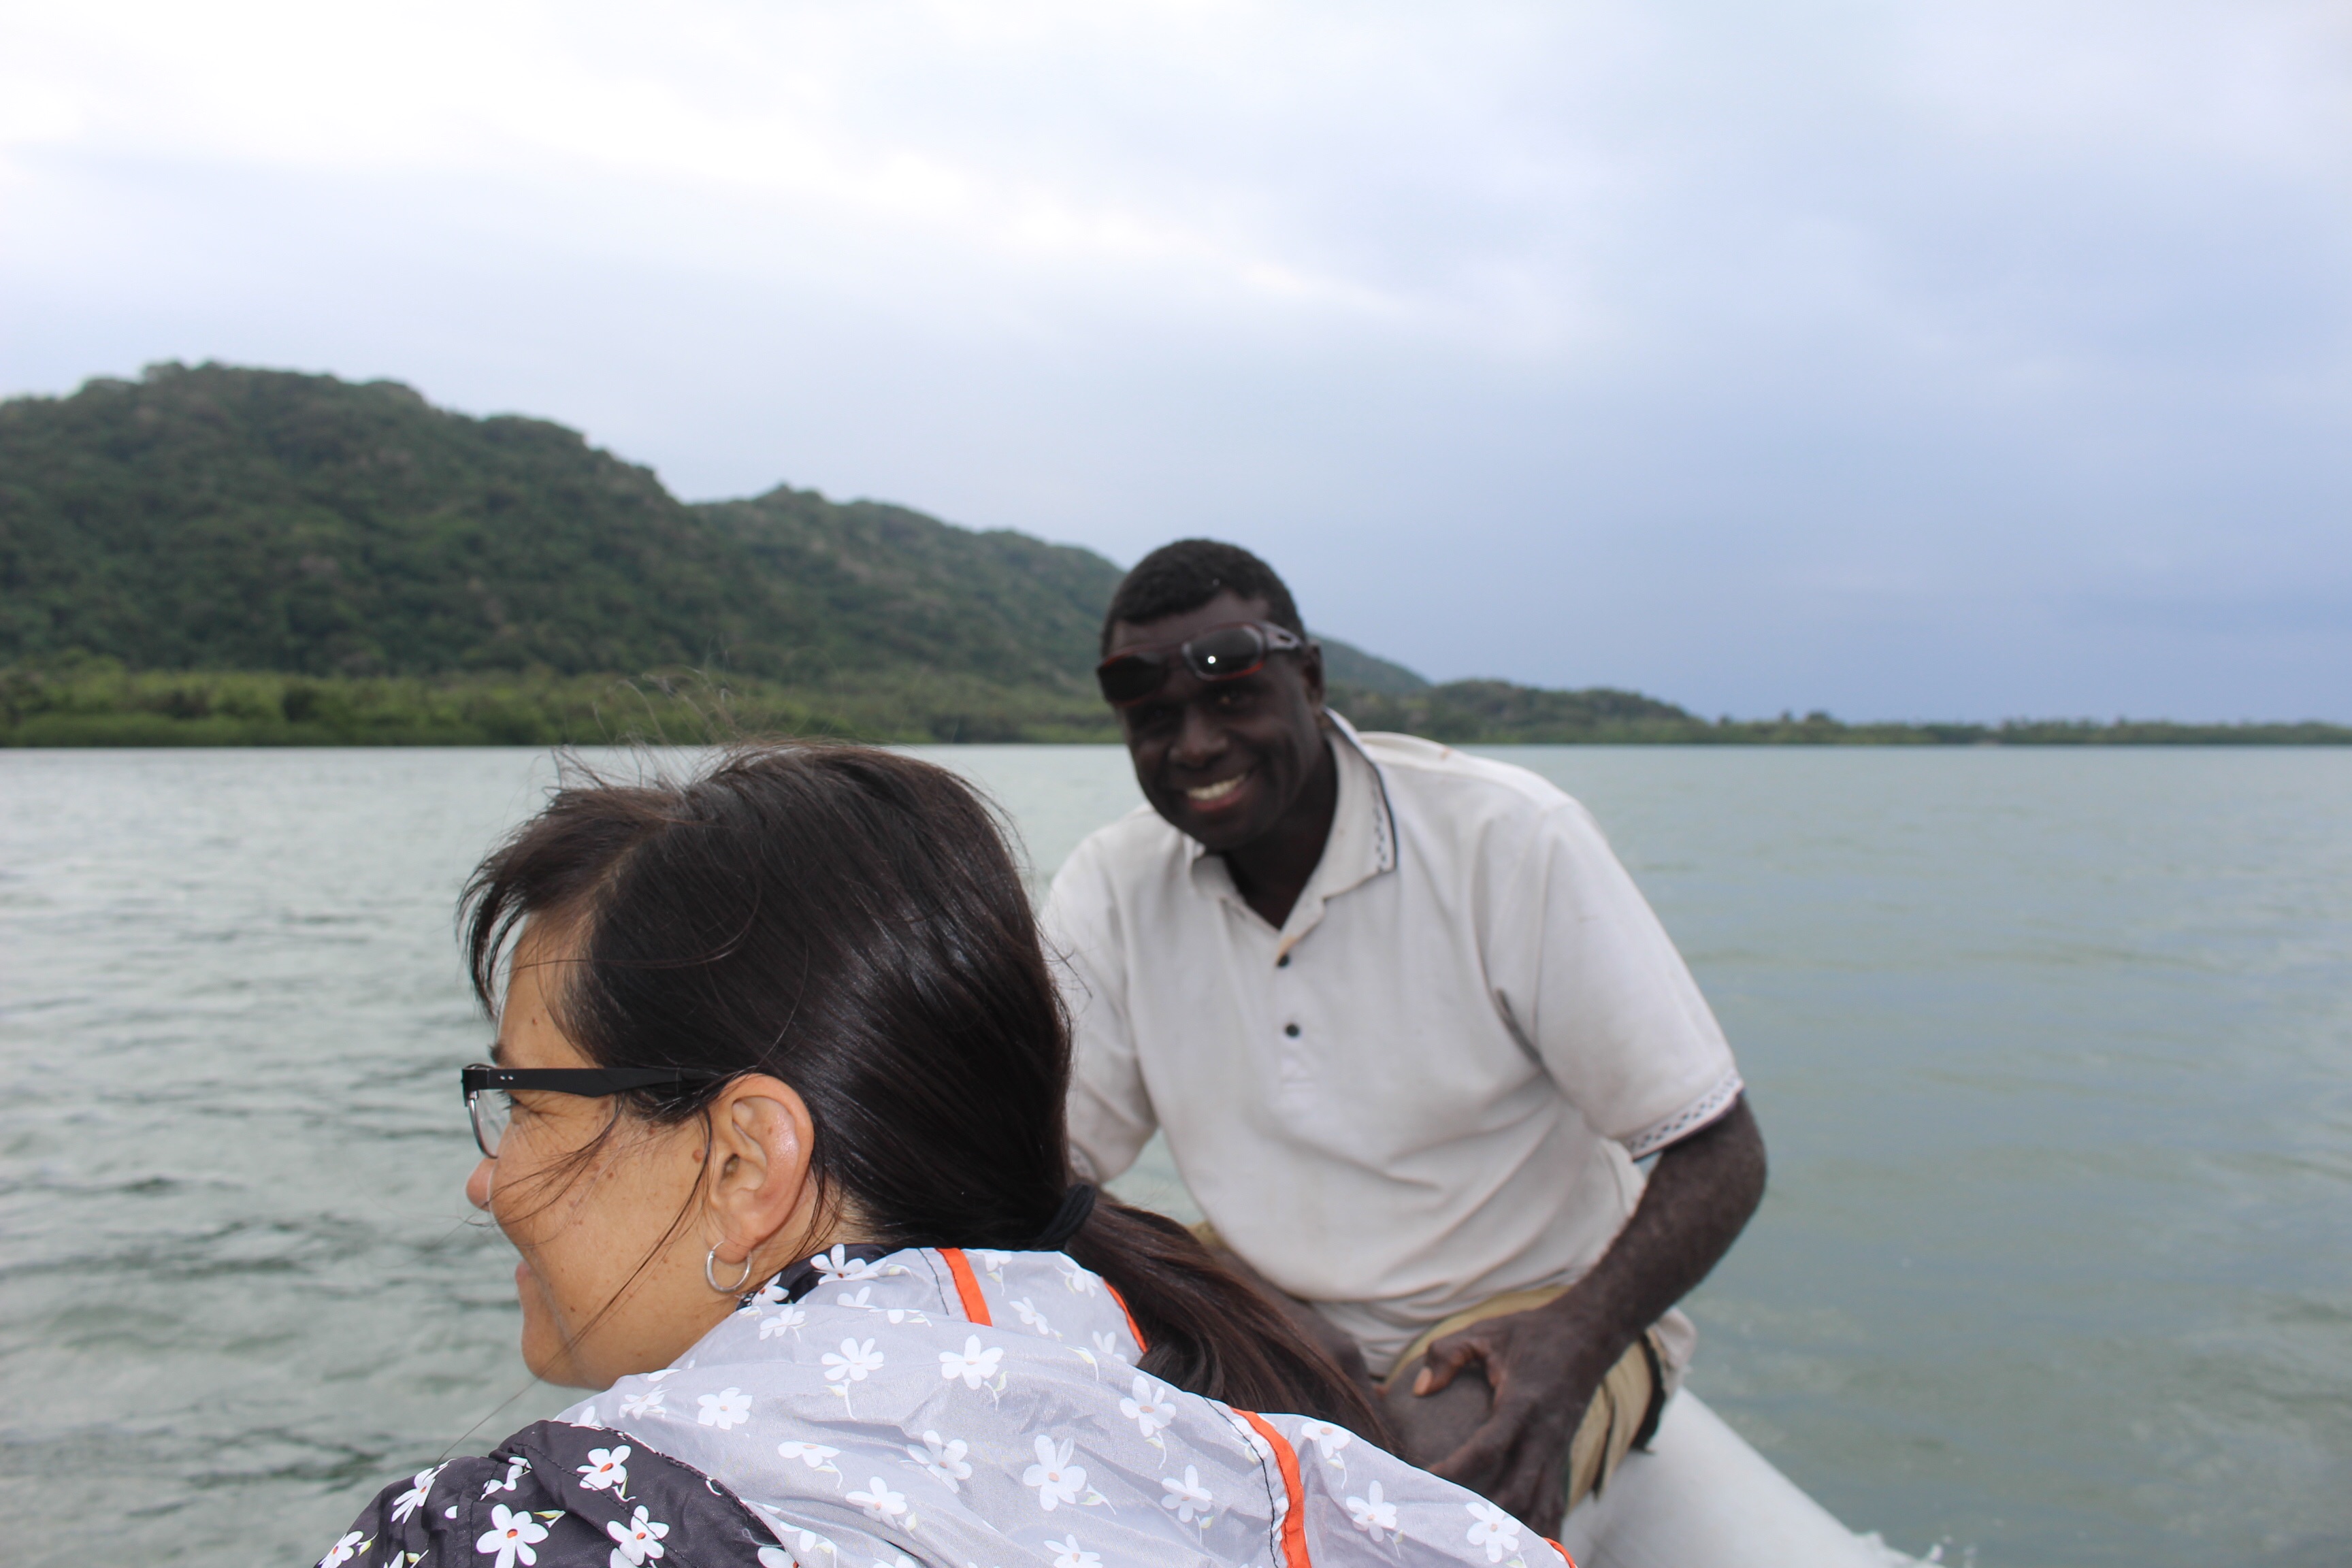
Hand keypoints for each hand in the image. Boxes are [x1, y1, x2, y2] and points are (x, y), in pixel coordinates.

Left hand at [1410, 1299, 1618, 1537]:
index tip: (1424, 1480)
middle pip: (1517, 1492)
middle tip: (1444, 1526)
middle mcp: (1544, 1436)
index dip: (1455, 1470)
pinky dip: (1543, 1529)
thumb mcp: (1486, 1332)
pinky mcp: (1562, 1458)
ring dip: (1515, 1532)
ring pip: (1540, 1507)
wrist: (1589, 1335)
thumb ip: (1448, 1354)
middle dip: (1482, 1517)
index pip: (1488, 1448)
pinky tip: (1530, 1553)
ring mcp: (1557, 1451)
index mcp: (1522, 1404)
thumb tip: (1420, 1389)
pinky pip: (1555, 1503)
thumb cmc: (1531, 1333)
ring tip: (1481, 1551)